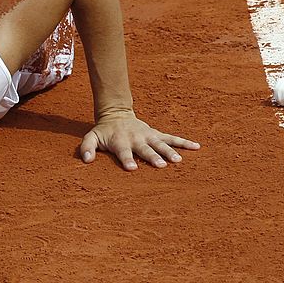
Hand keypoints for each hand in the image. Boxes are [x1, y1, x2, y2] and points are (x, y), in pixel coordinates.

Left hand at [79, 116, 199, 169]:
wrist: (117, 115)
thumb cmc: (104, 132)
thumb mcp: (91, 137)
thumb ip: (86, 148)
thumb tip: (86, 161)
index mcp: (120, 141)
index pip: (123, 152)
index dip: (127, 160)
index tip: (132, 168)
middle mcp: (136, 138)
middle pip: (145, 149)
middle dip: (153, 156)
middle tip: (161, 165)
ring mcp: (148, 136)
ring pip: (161, 144)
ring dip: (170, 151)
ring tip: (179, 160)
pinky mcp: (157, 134)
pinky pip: (172, 138)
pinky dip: (184, 142)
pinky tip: (197, 147)